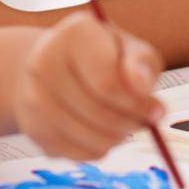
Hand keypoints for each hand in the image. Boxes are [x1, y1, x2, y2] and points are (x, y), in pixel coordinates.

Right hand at [12, 13, 164, 159]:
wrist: (56, 66)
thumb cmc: (104, 55)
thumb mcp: (131, 48)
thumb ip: (142, 63)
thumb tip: (143, 86)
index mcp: (74, 34)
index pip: (107, 83)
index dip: (138, 103)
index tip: (157, 109)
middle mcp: (43, 62)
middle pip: (99, 113)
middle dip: (131, 122)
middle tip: (146, 120)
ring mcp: (31, 97)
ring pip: (90, 138)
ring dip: (117, 137)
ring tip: (125, 124)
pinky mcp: (32, 127)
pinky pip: (78, 154)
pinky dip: (98, 149)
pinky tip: (102, 131)